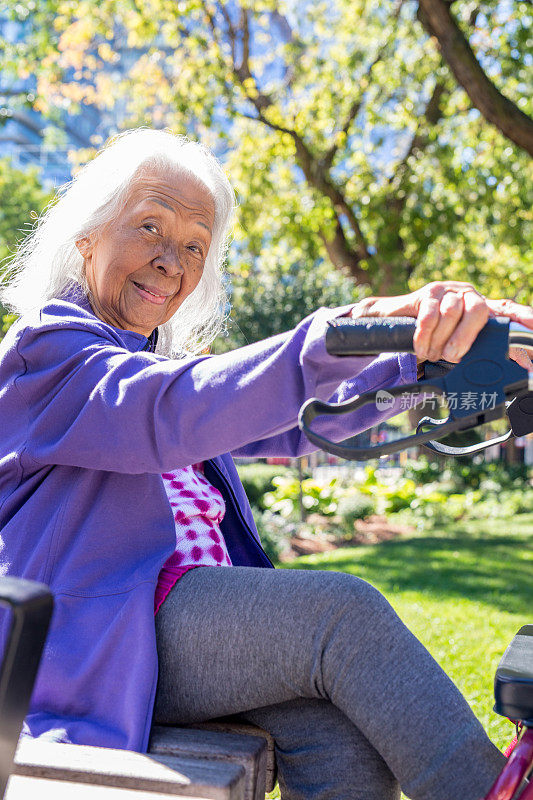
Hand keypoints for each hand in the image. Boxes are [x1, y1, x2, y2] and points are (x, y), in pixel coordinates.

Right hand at [350, 281, 531, 368]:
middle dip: (465, 338)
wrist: (390, 321)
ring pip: (452, 313)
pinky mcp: (427, 292)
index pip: (506, 309)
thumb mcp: (451, 346)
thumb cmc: (426, 338)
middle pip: (479, 310)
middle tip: (451, 357)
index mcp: (479, 309)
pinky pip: (430, 315)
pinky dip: (425, 335)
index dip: (521, 316)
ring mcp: (448, 291)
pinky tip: (419, 346)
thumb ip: (473, 352)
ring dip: (439, 340)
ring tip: (430, 353)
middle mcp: (469, 296)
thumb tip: (504, 368)